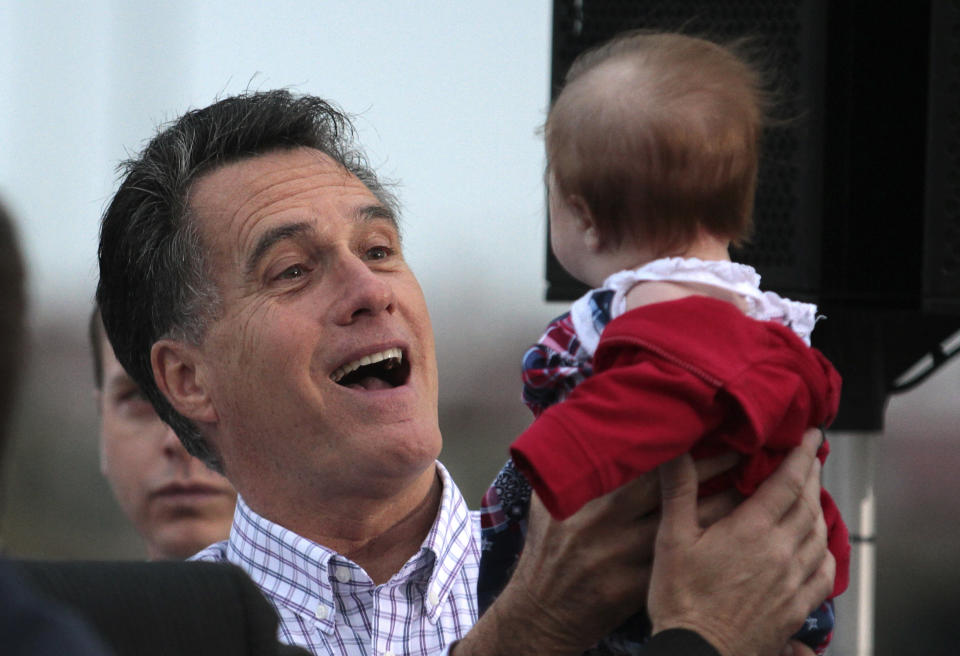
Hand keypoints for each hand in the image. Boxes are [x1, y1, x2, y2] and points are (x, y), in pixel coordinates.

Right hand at [453, 452, 738, 655]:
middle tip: (758, 451)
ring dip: (736, 507)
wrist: (543, 613)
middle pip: (683, 497)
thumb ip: (564, 468)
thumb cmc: (547, 552)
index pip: (653, 472)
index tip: (720, 432)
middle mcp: (616, 532)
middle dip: (723, 473)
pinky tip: (752, 536)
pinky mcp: (648, 591)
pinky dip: (728, 549)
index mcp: (597, 504)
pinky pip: (698, 567)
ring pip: (699, 533)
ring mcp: (634, 564)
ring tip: (766, 488)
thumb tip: (571, 425)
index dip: (691, 453)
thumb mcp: (546, 503)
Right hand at [647, 429, 834, 655]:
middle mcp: (782, 553)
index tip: (810, 435)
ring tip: (812, 495)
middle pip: (808, 504)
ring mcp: (793, 582)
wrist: (699, 653)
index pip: (788, 482)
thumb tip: (675, 451)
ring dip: (818, 509)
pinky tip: (817, 547)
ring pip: (819, 535)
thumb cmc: (681, 599)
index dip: (801, 454)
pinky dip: (825, 551)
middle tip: (811, 457)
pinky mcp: (798, 608)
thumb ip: (679, 491)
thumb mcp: (671, 539)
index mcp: (753, 531)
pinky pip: (824, 572)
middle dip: (812, 476)